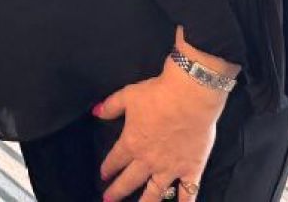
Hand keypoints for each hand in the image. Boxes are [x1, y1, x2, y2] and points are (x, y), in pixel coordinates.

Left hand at [96, 61, 228, 201]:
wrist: (189, 97)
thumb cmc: (157, 95)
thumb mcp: (127, 96)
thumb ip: (110, 106)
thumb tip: (96, 112)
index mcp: (131, 143)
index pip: (115, 160)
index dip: (107, 169)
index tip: (103, 175)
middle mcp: (148, 161)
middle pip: (129, 181)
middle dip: (117, 192)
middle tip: (108, 200)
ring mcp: (170, 168)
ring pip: (154, 193)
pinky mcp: (191, 169)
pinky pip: (188, 192)